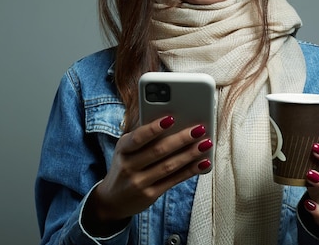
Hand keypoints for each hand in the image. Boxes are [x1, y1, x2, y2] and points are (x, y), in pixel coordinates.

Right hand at [85, 116, 211, 225]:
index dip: (154, 128)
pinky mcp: (150, 195)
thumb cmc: (125, 166)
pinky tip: (203, 163)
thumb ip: (143, 136)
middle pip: (158, 151)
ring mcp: (139, 182)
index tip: (171, 118)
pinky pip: (173, 180)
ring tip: (205, 143)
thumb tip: (171, 119)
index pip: (138, 137)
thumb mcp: (125, 150)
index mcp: (122, 149)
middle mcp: (129, 166)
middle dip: (181, 139)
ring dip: (189, 154)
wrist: (112, 200)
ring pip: (169, 166)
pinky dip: (190, 171)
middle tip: (199, 128)